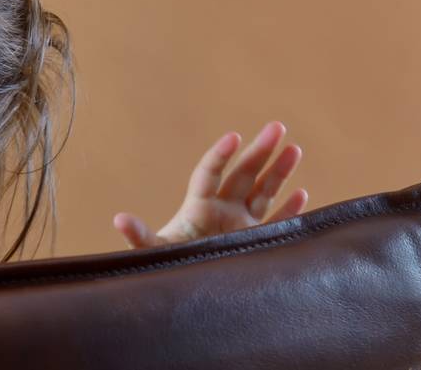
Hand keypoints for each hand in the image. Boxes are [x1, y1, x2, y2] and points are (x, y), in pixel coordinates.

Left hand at [112, 121, 306, 248]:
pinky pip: (276, 222)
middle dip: (260, 151)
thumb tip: (119, 220)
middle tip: (277, 127)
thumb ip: (141, 236)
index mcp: (198, 207)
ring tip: (294, 148)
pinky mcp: (255, 242)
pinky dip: (289, 210)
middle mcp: (223, 211)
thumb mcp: (155, 251)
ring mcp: (241, 225)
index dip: (220, 155)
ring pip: (263, 192)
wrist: (187, 294)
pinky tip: (301, 193)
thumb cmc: (167, 267)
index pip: (210, 173)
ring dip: (278, 172)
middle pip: (243, 174)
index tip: (233, 138)